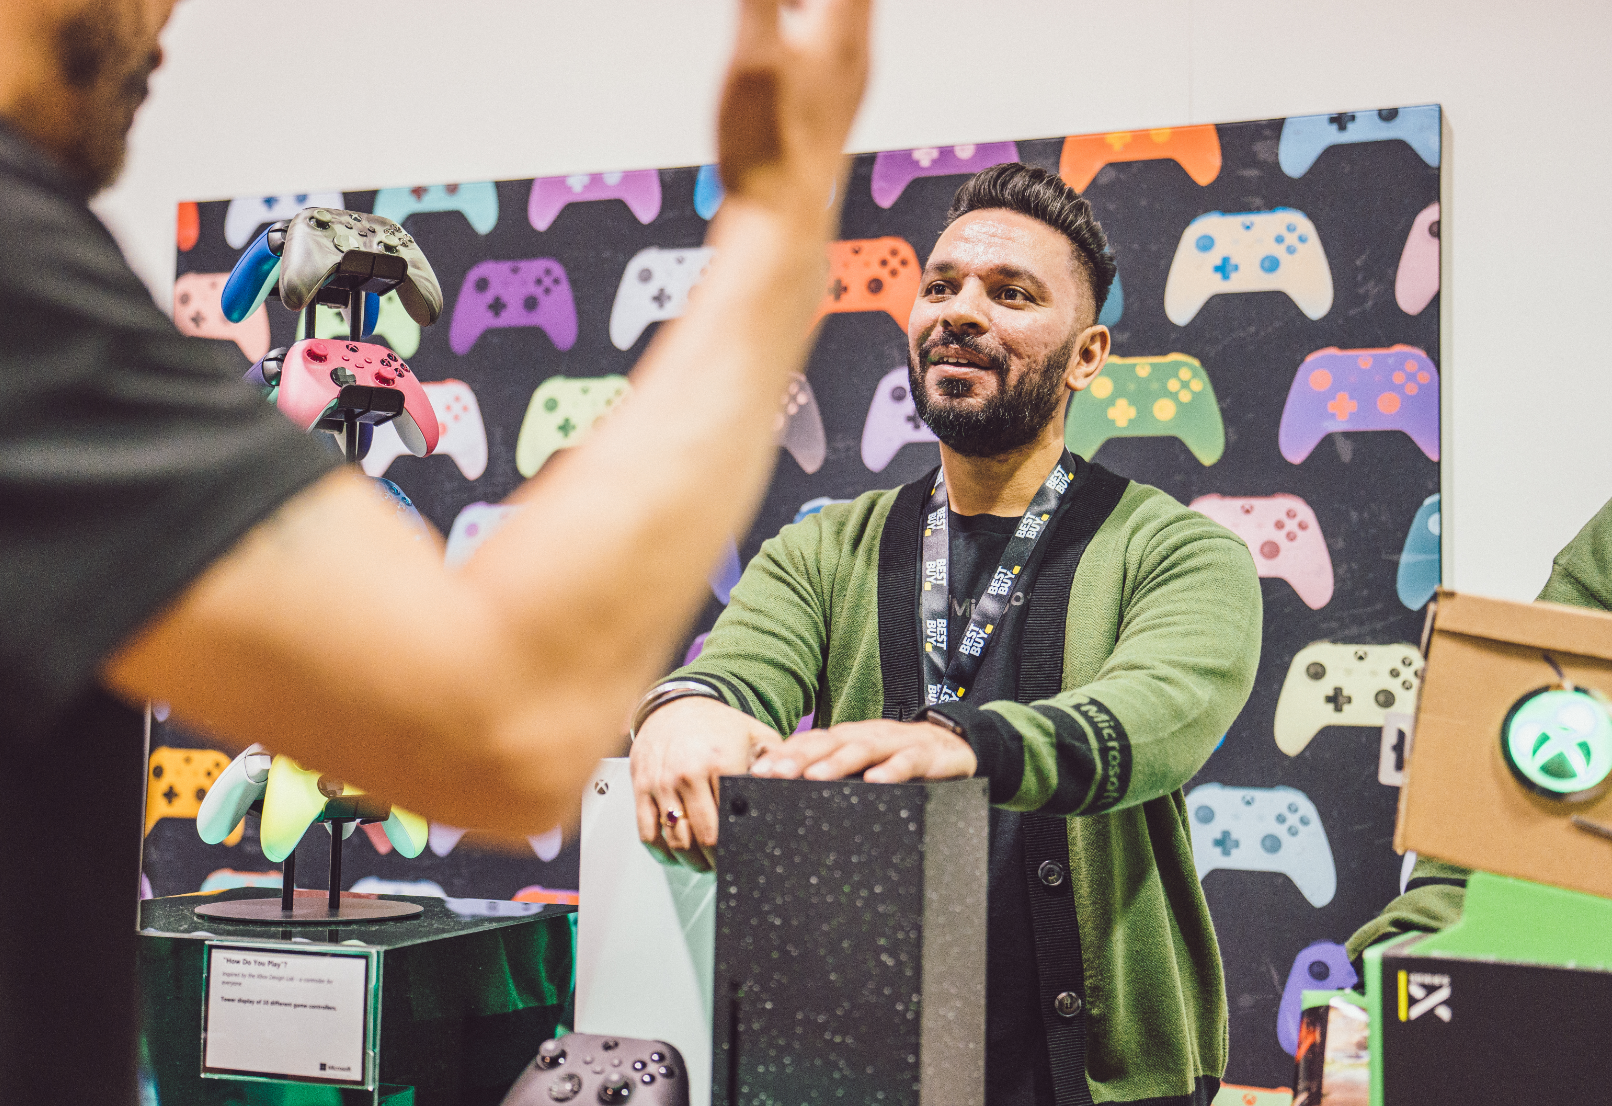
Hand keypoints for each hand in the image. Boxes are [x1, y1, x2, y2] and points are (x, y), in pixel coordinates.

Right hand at [630, 696, 782, 869]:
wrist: (676, 705)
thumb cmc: (719, 725)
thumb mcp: (756, 736)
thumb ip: (776, 763)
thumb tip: (794, 790)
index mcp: (719, 762)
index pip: (728, 823)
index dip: (737, 846)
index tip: (743, 855)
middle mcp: (687, 774)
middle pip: (702, 838)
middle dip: (716, 860)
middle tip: (725, 865)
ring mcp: (661, 783)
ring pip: (674, 841)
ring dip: (690, 861)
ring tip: (703, 863)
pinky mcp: (640, 787)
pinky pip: (647, 833)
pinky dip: (661, 852)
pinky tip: (675, 854)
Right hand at [715, 0, 872, 220]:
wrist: (779, 222)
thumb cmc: (770, 148)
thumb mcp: (753, 54)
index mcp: (844, 35)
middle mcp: (853, 57)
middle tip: (779, 4)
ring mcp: (842, 84)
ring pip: (834, 19)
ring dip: (804, 4)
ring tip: (773, 11)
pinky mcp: (826, 108)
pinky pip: (822, 48)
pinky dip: (799, 29)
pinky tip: (772, 43)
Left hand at [751, 719, 976, 782]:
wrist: (957, 745)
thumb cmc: (903, 758)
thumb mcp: (867, 764)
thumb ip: (837, 775)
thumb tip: (792, 791)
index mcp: (850, 738)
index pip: (810, 743)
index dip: (783, 755)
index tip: (756, 772)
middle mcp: (869, 735)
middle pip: (829, 742)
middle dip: (799, 758)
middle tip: (773, 774)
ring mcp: (897, 743)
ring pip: (863, 748)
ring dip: (837, 762)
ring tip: (814, 777)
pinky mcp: (927, 754)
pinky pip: (909, 761)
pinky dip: (893, 770)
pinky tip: (877, 781)